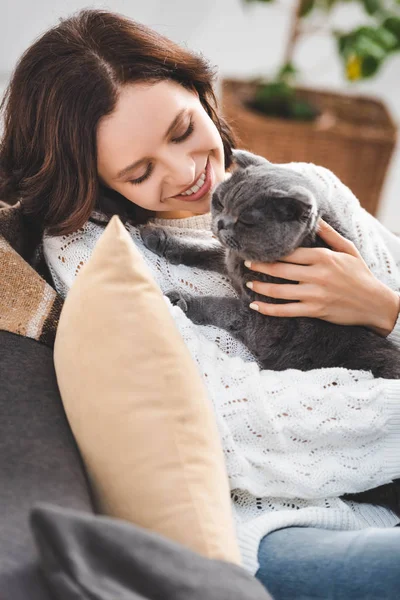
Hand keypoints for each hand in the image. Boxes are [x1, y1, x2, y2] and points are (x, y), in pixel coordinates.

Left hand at [245, 218, 399, 335]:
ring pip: (280, 291)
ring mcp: (315, 294)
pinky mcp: (315, 311)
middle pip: (281, 269)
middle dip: (260, 266)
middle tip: (247, 263)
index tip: (258, 249)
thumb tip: (315, 218)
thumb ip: (329, 235)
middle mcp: (317, 275)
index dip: (272, 252)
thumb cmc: (361, 274)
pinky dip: (268, 309)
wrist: (375, 304)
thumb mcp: (349, 250)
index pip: (290, 253)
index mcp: (324, 257)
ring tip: (249, 283)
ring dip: (261, 286)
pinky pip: (286, 311)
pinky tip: (255, 306)